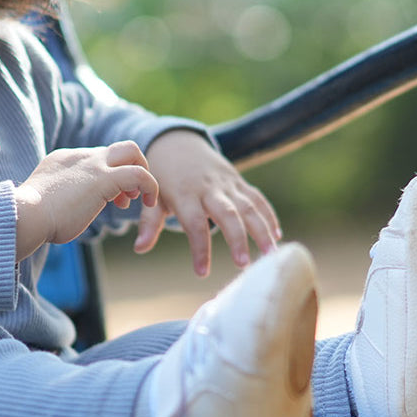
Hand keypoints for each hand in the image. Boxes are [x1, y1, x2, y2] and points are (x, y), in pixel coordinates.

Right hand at [15, 141, 158, 260]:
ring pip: (131, 150)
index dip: (109, 175)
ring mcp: (92, 165)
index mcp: (64, 160)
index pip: (97, 157)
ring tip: (140, 200)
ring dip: (142, 174)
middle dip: (132, 166)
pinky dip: (150, 187)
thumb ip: (57, 199)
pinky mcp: (104, 178)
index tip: (112, 198)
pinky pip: (139, 174)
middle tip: (130, 194)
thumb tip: (60, 211)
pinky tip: (150, 204)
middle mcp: (80, 157)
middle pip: (118, 147)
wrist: (25, 214)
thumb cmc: (30, 218)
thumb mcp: (44, 201)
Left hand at [134, 129, 280, 275]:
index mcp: (185, 194)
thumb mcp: (153, 197)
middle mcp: (209, 188)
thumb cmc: (163, 177)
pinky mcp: (239, 181)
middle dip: (237, 238)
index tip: (202, 273)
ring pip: (248, 206)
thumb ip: (150, 222)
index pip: (194, 223)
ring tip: (271, 254)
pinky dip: (269, 215)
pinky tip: (277, 236)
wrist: (177, 143)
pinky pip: (257, 198)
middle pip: (227, 213)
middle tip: (244, 265)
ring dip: (262, 229)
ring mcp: (227, 184)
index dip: (199, 248)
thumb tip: (140, 248)